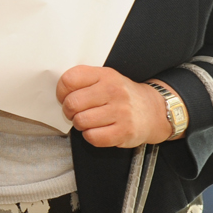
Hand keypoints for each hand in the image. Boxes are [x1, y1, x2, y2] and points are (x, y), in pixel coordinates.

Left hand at [56, 65, 173, 147]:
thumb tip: (59, 91)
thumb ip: (84, 79)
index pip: (69, 80)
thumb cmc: (121, 94)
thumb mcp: (105, 77)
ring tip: (88, 121)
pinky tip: (97, 130)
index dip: (61, 91)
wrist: (153, 110)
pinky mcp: (125, 132)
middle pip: (72, 103)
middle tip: (75, 112)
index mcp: (105, 75)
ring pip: (81, 122)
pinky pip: (93, 137)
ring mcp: (120, 112)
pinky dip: (90, 136)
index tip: (65, 96)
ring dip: (79, 124)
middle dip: (68, 110)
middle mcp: (113, 91)